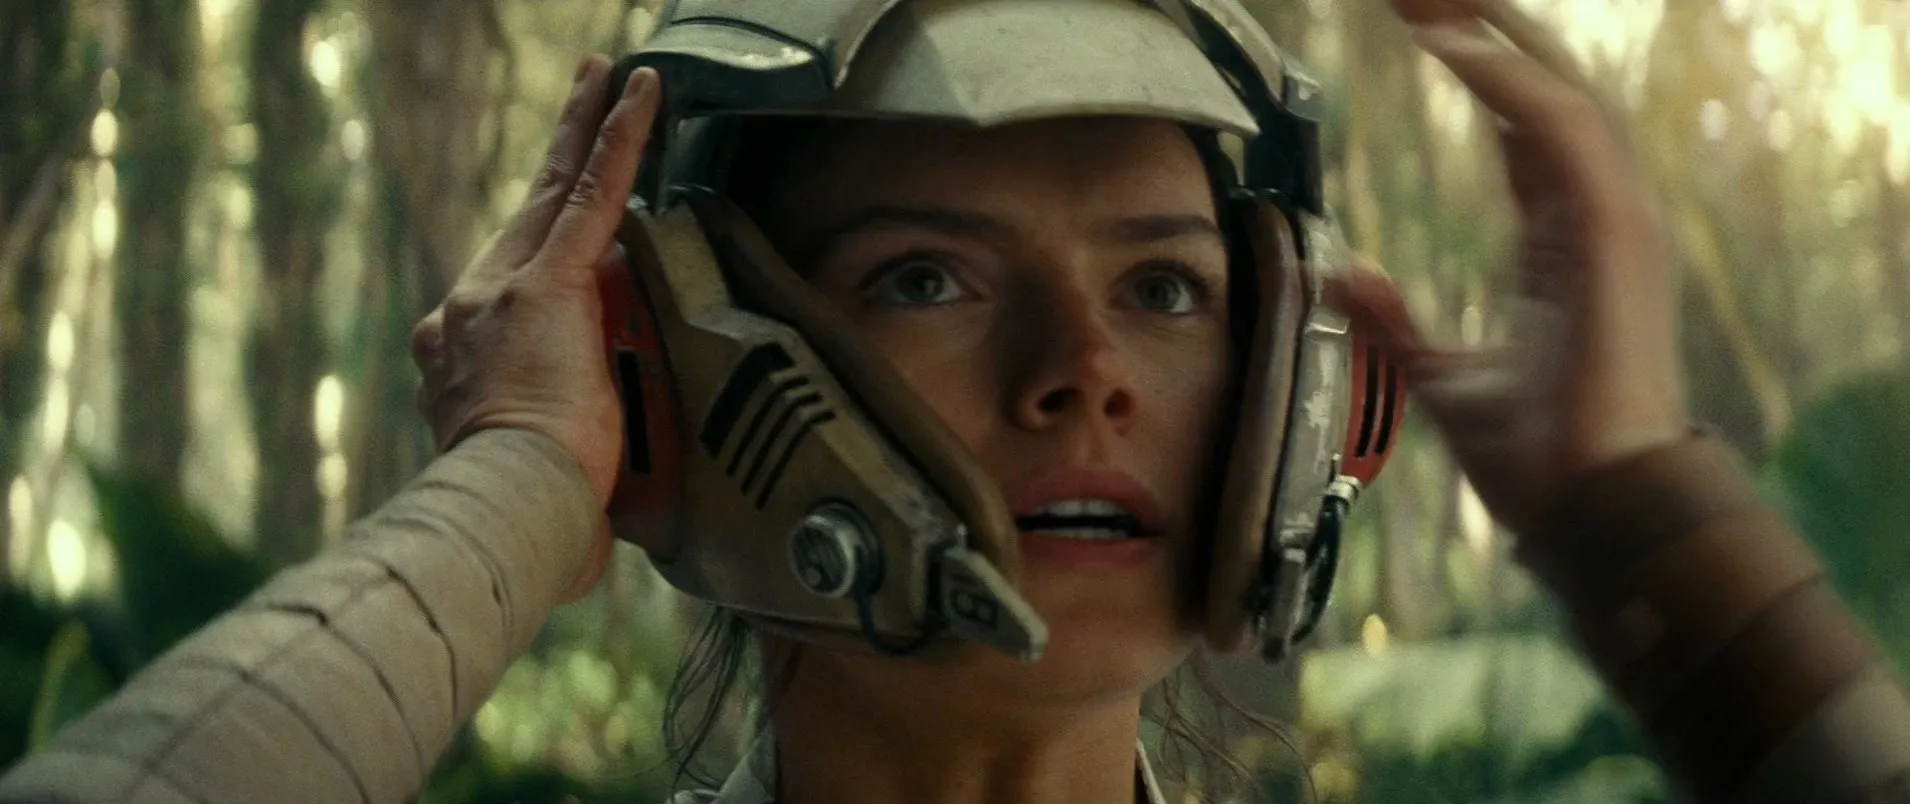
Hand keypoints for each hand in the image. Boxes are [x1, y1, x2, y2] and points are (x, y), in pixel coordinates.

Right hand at [411, 56, 660, 595]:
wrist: (502, 516)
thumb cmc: (522, 519)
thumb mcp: (531, 476)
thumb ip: (554, 460)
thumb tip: (592, 514)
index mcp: (462, 358)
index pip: (513, 282)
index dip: (536, 236)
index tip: (548, 206)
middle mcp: (467, 313)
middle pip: (527, 217)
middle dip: (558, 155)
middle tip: (584, 95)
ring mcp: (501, 294)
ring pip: (557, 196)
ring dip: (590, 133)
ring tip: (617, 82)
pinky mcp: (547, 287)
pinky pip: (592, 197)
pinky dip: (619, 142)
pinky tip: (641, 95)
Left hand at [1331, 0, 1689, 536]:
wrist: (1587, 508)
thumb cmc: (1536, 457)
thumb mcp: (1437, 377)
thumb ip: (1388, 320)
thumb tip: (1333, 271)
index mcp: (1565, 240)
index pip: (1526, 126)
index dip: (1480, 67)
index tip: (1423, 23)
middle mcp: (1596, 217)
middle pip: (1545, 91)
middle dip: (1486, 30)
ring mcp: (1615, 221)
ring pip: (1560, 91)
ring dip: (1493, 34)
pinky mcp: (1615, 234)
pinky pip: (1561, 129)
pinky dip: (1509, 79)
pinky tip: (1454, 46)